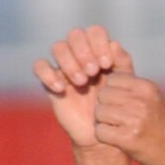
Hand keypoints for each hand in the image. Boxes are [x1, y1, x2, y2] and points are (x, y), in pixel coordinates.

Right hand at [33, 27, 135, 147]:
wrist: (100, 133)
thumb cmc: (115, 106)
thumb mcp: (125, 85)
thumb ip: (123, 63)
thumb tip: (114, 44)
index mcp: (99, 51)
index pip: (94, 32)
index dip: (99, 43)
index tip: (106, 64)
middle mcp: (80, 55)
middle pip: (75, 35)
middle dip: (84, 51)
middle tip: (93, 72)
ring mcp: (64, 67)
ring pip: (58, 47)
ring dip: (70, 62)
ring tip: (82, 82)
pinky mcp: (50, 82)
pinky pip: (39, 66)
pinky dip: (48, 74)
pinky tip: (62, 89)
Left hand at [93, 73, 164, 164]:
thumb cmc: (162, 123)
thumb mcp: (152, 97)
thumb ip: (132, 85)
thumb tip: (110, 60)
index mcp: (146, 87)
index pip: (112, 79)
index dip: (111, 91)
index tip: (118, 103)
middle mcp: (140, 101)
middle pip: (103, 95)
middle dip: (105, 106)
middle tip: (116, 118)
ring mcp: (134, 120)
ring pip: (99, 113)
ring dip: (103, 122)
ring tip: (117, 129)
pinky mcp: (128, 139)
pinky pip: (100, 132)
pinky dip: (104, 137)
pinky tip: (116, 139)